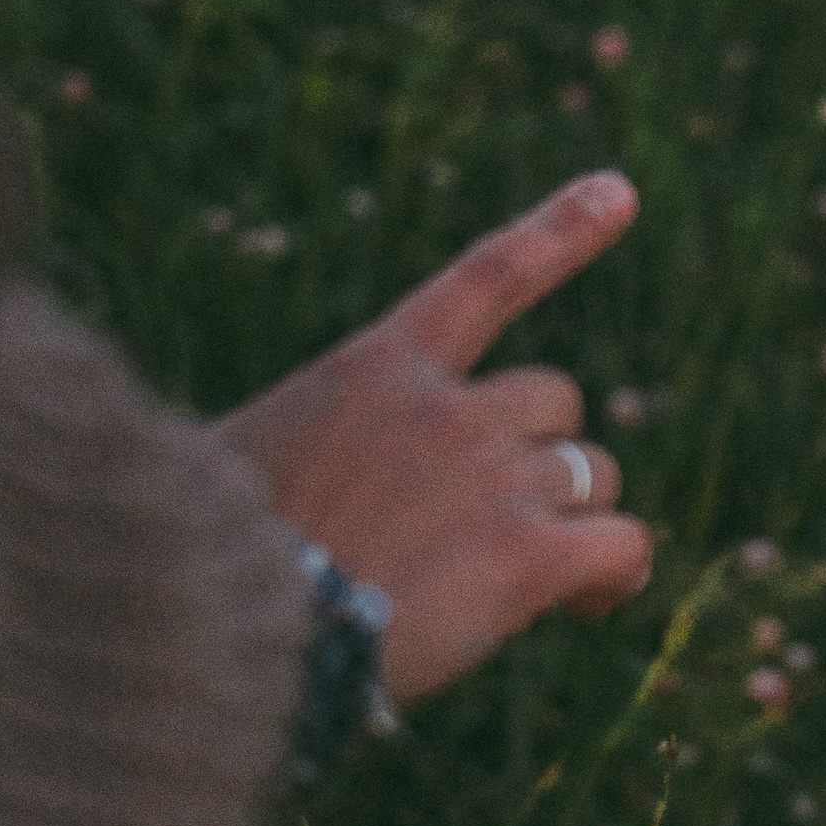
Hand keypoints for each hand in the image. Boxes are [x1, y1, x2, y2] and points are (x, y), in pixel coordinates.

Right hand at [219, 172, 655, 703]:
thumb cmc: (202, 564)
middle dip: (542, 455)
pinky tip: (586, 604)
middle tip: (501, 528)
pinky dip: (617, 574)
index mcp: (373, 370)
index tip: (621, 194)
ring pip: (593, 475)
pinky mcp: (528, 557)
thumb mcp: (228, 465)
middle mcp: (446, 408)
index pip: (484, 280)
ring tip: (532, 587)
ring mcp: (493, 479)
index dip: (559, 234)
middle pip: (555, 402)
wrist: (219, 631)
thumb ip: (297, 453)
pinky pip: (623, 546)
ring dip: (574, 522)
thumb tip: (277, 496)